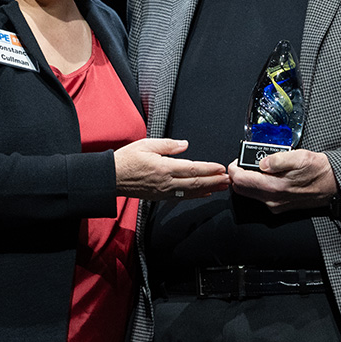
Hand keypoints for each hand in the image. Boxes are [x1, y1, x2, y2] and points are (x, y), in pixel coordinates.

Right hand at [114, 138, 229, 201]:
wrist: (111, 177)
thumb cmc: (126, 160)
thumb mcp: (145, 144)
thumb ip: (167, 144)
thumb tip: (184, 144)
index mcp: (163, 167)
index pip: (192, 168)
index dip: (209, 169)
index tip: (221, 168)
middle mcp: (165, 182)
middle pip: (195, 183)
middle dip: (214, 181)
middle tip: (229, 179)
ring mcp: (163, 191)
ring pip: (191, 192)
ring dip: (208, 189)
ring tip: (222, 187)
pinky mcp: (160, 197)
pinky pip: (181, 197)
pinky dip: (195, 195)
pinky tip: (204, 193)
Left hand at [228, 149, 338, 213]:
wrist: (333, 184)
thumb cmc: (318, 170)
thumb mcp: (299, 157)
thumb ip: (277, 159)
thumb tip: (262, 162)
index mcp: (273, 187)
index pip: (240, 180)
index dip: (233, 169)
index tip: (236, 161)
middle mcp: (272, 199)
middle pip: (240, 189)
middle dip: (237, 175)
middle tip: (243, 163)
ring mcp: (275, 205)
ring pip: (249, 194)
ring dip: (246, 181)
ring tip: (255, 167)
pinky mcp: (279, 206)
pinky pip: (259, 197)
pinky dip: (256, 186)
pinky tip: (265, 176)